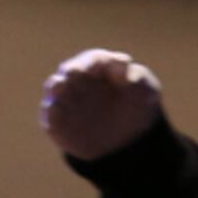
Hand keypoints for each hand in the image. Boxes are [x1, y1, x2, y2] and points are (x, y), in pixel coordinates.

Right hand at [40, 49, 162, 158]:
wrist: (126, 138)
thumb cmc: (136, 105)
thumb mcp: (146, 90)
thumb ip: (139, 78)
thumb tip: (128, 73)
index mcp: (99, 67)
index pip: (95, 59)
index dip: (97, 62)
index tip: (106, 68)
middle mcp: (78, 79)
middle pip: (70, 70)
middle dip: (72, 70)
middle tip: (74, 72)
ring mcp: (65, 99)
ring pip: (55, 88)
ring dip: (57, 87)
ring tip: (60, 87)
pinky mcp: (57, 121)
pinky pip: (50, 115)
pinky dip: (51, 112)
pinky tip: (56, 112)